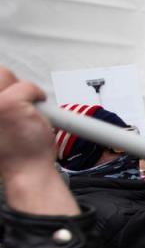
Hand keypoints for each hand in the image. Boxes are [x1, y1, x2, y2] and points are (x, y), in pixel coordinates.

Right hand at [0, 68, 79, 215]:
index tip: (6, 93)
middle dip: (10, 83)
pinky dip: (38, 95)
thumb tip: (4, 91)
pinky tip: (38, 110)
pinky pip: (29, 87)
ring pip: (8, 75)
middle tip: (19, 100)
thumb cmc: (12, 153)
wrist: (24, 171)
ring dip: (22, 90)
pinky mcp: (10, 103)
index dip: (2, 87)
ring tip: (26, 110)